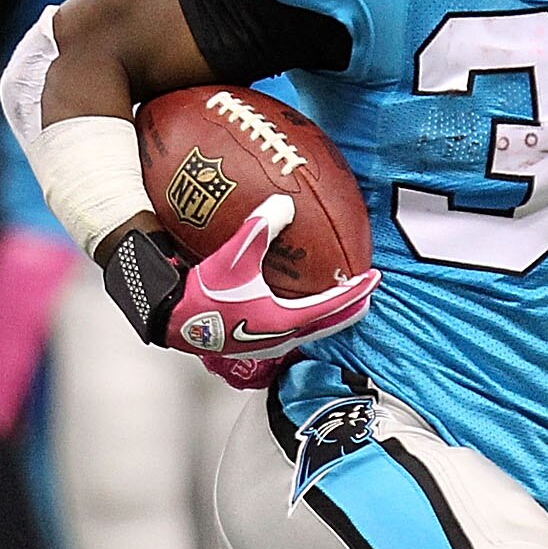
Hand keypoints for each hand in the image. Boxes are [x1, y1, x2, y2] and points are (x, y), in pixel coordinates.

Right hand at [163, 197, 376, 372]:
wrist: (172, 321)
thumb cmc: (203, 295)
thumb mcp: (234, 257)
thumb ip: (261, 229)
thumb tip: (285, 202)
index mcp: (285, 320)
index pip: (334, 305)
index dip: (357, 290)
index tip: (374, 277)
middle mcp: (281, 338)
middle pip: (328, 324)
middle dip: (349, 307)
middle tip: (365, 292)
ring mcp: (267, 345)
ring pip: (310, 331)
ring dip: (327, 315)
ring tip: (337, 300)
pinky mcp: (252, 345)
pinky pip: (290, 331)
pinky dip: (305, 318)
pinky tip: (294, 306)